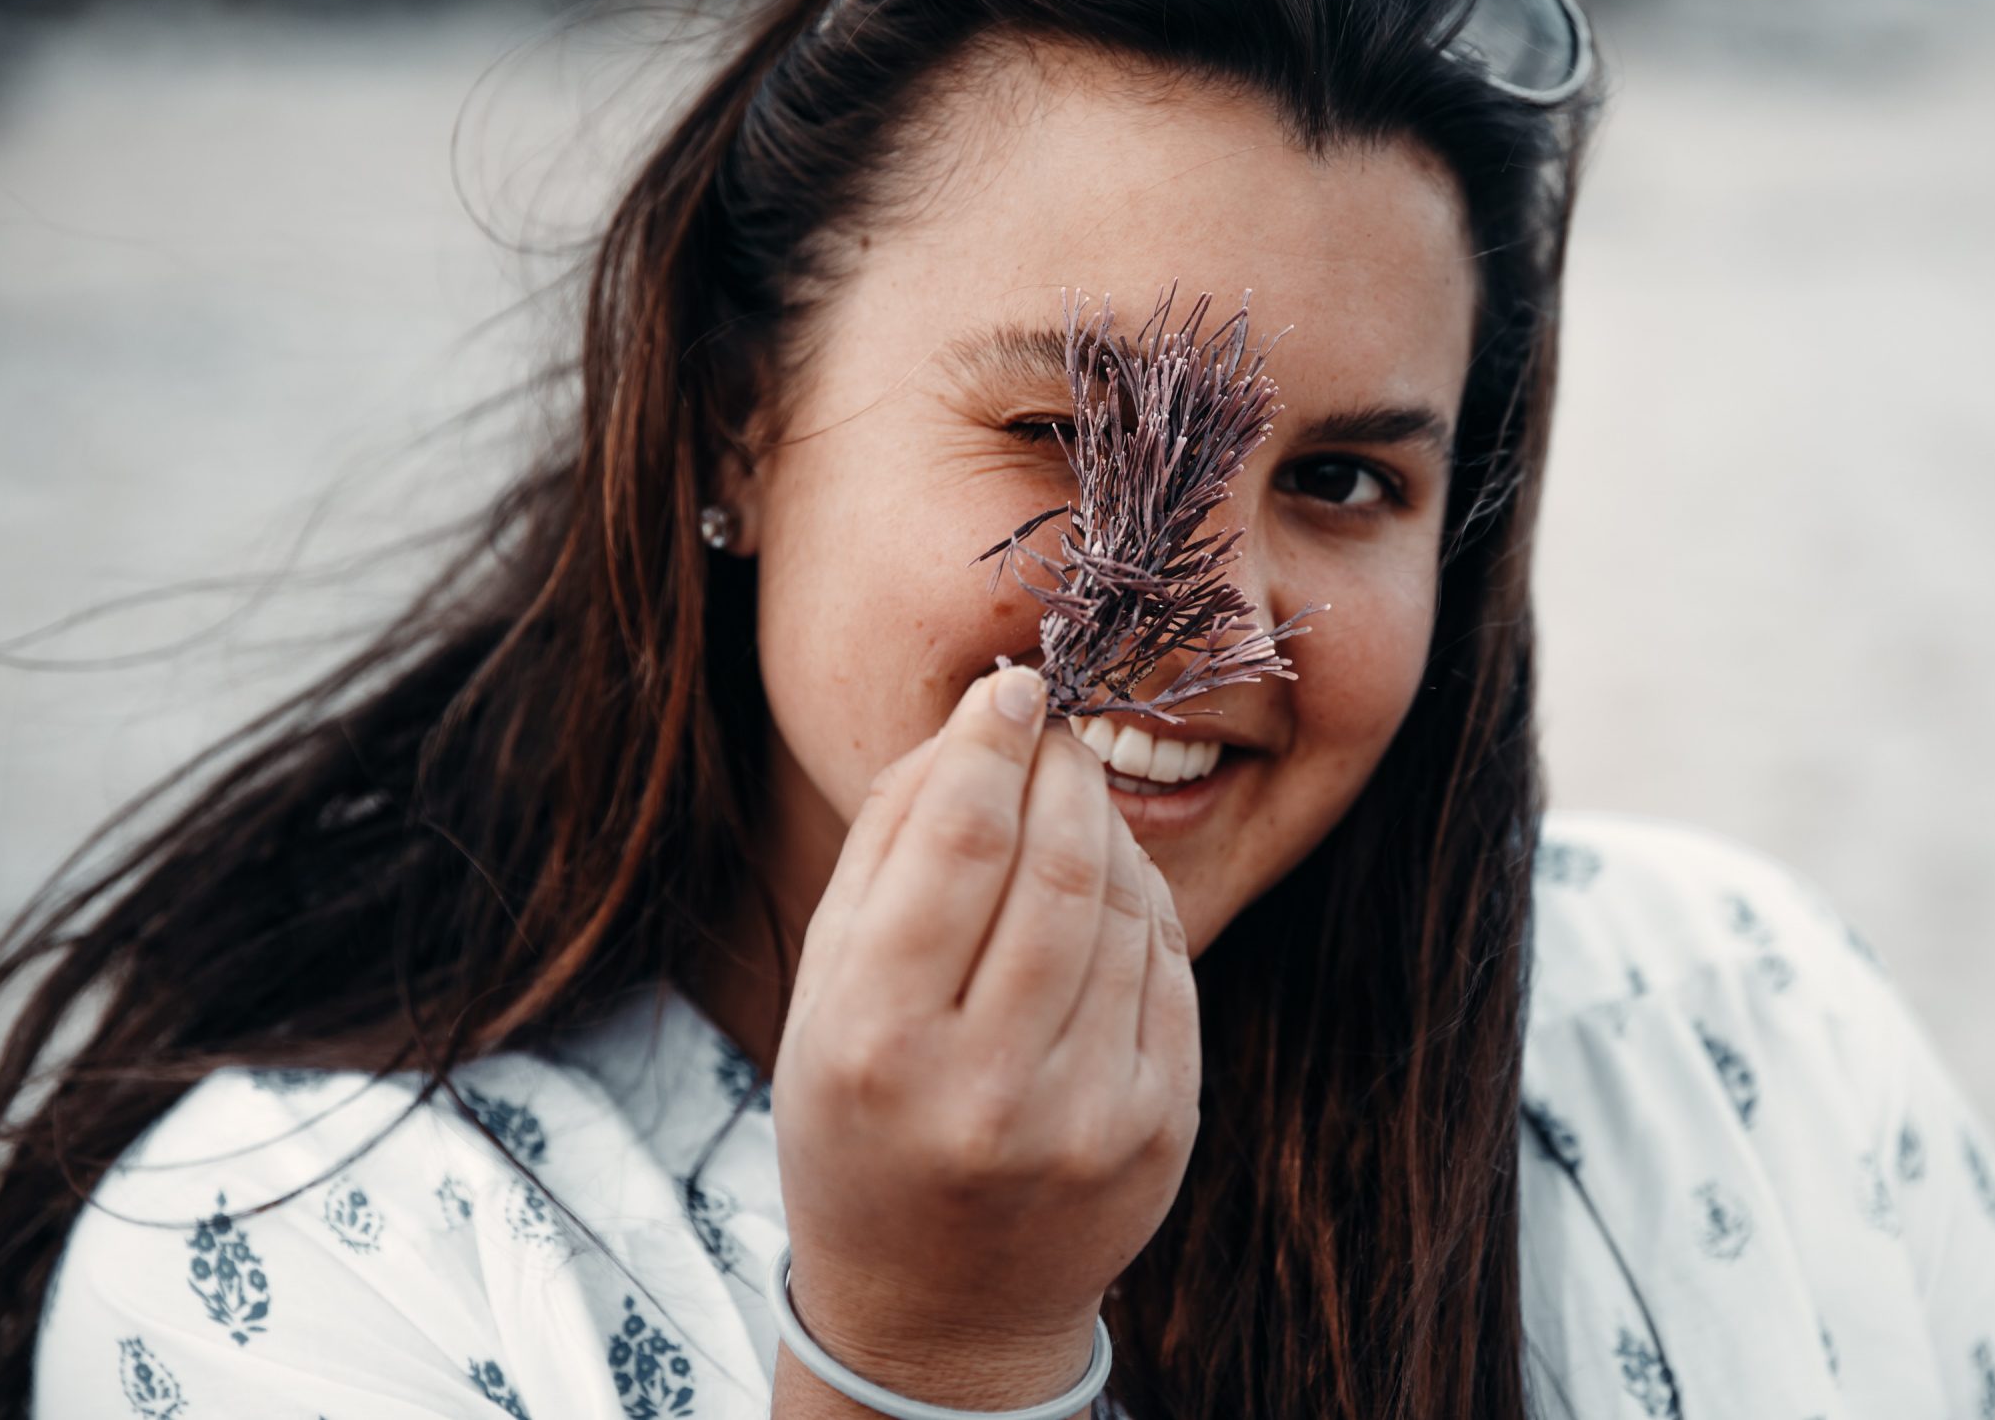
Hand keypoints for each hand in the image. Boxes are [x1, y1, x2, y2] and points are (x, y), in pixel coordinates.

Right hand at [771, 666, 1200, 1404]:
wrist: (942, 1308)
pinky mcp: (1161, 1129)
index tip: (1012, 685)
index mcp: (877, 1044)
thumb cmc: (864, 1124)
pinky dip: (1141, 899)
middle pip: (1052, 863)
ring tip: (1072, 796)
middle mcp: (986, 1087)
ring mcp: (1088, 1115)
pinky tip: (1108, 880)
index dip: (991, 743)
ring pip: (1121, 905)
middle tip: (1053, 725)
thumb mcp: (826, 998)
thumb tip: (972, 725)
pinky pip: (1167, 965)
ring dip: (1104, 823)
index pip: (957, 844)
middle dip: (1060, 767)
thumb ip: (885, 853)